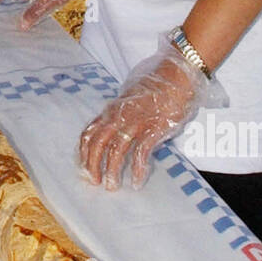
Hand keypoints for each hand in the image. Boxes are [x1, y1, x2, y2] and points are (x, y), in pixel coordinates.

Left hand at [79, 36, 227, 192]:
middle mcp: (120, 116)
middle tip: (95, 182)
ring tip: (112, 186)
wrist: (177, 74)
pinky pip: (141, 153)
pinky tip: (136, 181)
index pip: (90, 133)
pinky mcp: (154, 128)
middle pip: (98, 144)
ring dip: (112, 170)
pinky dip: (137, 169)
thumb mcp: (130, 98)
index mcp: (112, 110)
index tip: (84, 168)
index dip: (84, 152)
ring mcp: (137, 122)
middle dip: (93, 165)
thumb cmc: (155, 86)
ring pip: (116, 150)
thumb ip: (120, 113)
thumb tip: (113, 130)